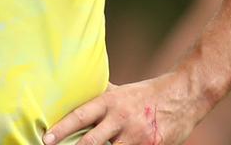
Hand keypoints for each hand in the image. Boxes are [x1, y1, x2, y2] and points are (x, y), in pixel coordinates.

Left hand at [43, 73, 201, 144]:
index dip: (62, 129)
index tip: (47, 139)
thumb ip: (101, 96)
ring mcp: (138, 136)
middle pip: (92, 142)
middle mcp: (122, 118)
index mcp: (111, 102)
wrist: (184, 95)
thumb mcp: (122, 91)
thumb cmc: (147, 94)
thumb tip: (75, 91)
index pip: (81, 116)